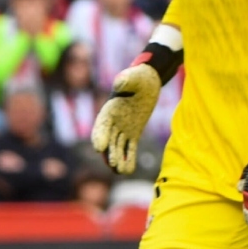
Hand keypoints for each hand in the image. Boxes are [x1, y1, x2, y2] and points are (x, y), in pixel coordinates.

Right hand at [92, 59, 169, 173]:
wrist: (149, 81)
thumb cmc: (140, 77)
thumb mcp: (133, 77)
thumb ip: (125, 80)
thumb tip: (119, 83)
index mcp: (110, 109)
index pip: (101, 125)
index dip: (99, 136)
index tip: (98, 147)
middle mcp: (113, 121)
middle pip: (108, 139)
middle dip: (110, 152)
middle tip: (113, 164)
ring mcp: (123, 128)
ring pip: (118, 146)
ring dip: (118, 159)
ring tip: (120, 171)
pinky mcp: (133, 133)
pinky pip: (130, 148)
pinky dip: (128, 158)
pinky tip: (128, 170)